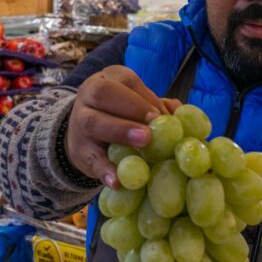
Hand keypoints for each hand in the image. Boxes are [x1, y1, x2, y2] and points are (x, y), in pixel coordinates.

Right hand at [66, 66, 181, 187]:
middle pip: (103, 93)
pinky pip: (91, 159)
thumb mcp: (135, 104)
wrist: (82, 136)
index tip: (161, 114)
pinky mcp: (80, 151)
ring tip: (144, 142)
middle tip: (153, 125)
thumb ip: (157, 106)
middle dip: (131, 108)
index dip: (145, 97)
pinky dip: (105, 170)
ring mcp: (79, 123)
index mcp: (109, 79)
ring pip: (94, 122)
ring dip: (120, 131)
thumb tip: (181, 113)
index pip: (127, 81)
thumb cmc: (119, 115)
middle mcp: (89, 95)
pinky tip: (118, 181)